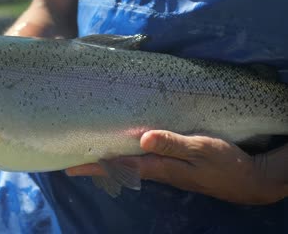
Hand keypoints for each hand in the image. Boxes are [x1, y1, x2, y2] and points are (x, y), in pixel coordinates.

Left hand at [66, 130, 285, 204]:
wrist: (249, 180)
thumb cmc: (226, 164)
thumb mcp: (201, 149)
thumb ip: (172, 143)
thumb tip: (141, 139)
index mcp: (160, 166)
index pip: (120, 166)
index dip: (94, 166)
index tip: (70, 167)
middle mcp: (159, 170)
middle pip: (121, 167)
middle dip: (97, 164)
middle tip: (73, 159)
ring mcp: (167, 169)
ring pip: (132, 164)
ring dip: (112, 159)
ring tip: (94, 152)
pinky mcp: (176, 166)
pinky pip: (146, 160)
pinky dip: (131, 155)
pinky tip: (129, 148)